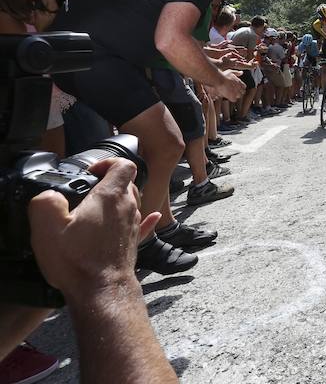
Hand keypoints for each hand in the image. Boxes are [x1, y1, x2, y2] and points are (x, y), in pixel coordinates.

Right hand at [28, 158, 157, 298]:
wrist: (100, 290)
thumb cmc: (77, 260)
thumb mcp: (48, 226)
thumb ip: (47, 201)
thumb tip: (50, 195)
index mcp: (110, 196)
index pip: (123, 165)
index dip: (108, 162)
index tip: (91, 172)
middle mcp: (128, 207)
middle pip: (127, 183)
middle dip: (109, 182)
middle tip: (87, 192)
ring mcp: (133, 225)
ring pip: (132, 203)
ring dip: (118, 201)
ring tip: (96, 209)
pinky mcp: (134, 242)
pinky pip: (144, 224)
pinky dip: (146, 218)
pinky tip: (152, 216)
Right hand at [211, 70, 245, 101]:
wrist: (219, 80)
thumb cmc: (223, 75)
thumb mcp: (231, 72)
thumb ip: (237, 73)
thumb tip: (241, 72)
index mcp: (239, 82)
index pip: (244, 87)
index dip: (240, 88)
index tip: (237, 88)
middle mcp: (239, 87)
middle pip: (242, 92)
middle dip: (239, 92)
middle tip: (233, 92)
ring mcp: (236, 92)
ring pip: (239, 96)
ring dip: (235, 95)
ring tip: (230, 94)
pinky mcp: (232, 96)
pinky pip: (234, 100)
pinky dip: (231, 99)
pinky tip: (228, 96)